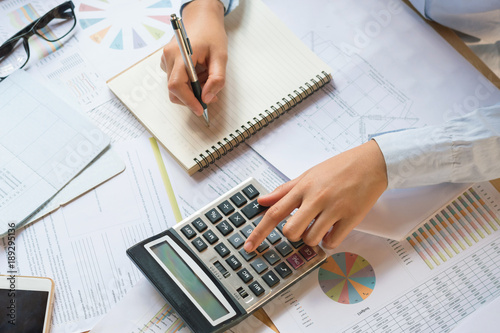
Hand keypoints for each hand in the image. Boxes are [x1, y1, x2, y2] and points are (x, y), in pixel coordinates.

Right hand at [161, 0, 226, 115]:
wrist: (202, 17)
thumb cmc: (211, 33)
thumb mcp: (221, 56)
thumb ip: (216, 80)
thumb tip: (207, 98)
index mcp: (180, 54)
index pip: (176, 85)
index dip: (188, 101)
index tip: (200, 109)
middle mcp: (168, 57)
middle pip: (174, 90)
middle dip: (192, 97)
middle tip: (211, 94)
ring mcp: (166, 59)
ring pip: (176, 87)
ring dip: (193, 89)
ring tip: (207, 75)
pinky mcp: (168, 62)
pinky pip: (177, 80)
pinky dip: (190, 83)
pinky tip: (200, 72)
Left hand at [244, 140, 387, 251]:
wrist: (371, 163)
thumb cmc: (339, 168)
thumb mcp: (308, 174)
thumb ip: (284, 190)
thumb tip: (262, 200)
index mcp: (303, 187)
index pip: (274, 212)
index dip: (259, 232)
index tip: (249, 246)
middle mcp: (316, 198)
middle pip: (291, 231)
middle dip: (293, 234)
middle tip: (302, 225)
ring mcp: (334, 209)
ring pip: (311, 239)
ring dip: (313, 238)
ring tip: (321, 225)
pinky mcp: (351, 218)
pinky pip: (332, 241)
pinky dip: (329, 241)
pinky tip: (332, 230)